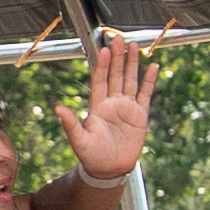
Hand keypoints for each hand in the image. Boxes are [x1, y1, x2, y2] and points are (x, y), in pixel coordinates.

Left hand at [62, 31, 150, 186]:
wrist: (109, 170)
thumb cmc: (91, 156)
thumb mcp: (79, 140)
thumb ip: (71, 124)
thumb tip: (57, 109)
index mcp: (97, 106)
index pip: (100, 80)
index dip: (102, 65)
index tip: (104, 50)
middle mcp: (112, 103)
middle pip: (115, 74)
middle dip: (118, 57)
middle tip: (119, 39)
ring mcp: (126, 107)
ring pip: (130, 80)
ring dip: (132, 63)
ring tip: (134, 45)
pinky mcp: (140, 115)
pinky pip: (145, 94)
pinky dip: (149, 81)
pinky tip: (152, 67)